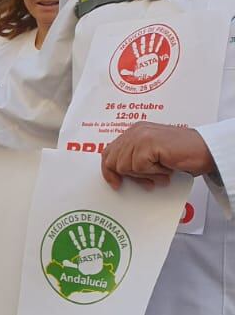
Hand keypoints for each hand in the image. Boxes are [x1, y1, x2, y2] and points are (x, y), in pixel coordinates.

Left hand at [100, 121, 214, 188]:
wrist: (206, 150)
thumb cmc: (183, 155)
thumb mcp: (152, 156)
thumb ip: (135, 159)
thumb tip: (117, 174)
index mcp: (135, 131)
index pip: (109, 152)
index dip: (108, 170)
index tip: (115, 183)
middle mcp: (135, 131)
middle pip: (114, 161)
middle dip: (130, 175)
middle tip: (149, 180)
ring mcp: (140, 136)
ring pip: (126, 166)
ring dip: (145, 174)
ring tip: (162, 170)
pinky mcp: (148, 144)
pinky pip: (140, 168)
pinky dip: (154, 173)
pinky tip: (166, 166)